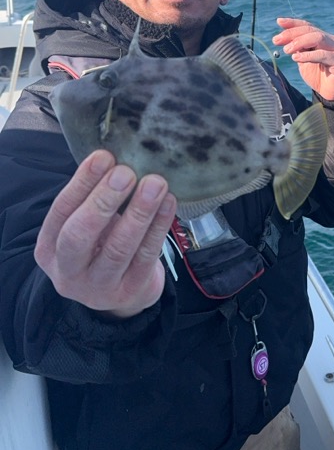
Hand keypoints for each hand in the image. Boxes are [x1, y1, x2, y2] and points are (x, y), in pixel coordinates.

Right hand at [34, 150, 176, 318]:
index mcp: (50, 248)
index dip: (82, 183)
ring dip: (139, 212)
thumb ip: (93, 196)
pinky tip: (169, 203)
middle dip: (103, 200)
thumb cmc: (102, 246)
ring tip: (156, 184)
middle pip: (80, 235)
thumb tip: (115, 154)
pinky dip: (159, 227)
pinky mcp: (130, 292)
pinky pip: (147, 256)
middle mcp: (68, 271)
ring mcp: (98, 287)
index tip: (104, 156)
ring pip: (118, 249)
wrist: (123, 295)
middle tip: (126, 172)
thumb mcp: (87, 225)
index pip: (61, 211)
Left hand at [273, 17, 333, 100]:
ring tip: (286, 50)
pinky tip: (296, 58)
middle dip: (292, 34)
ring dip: (299, 42)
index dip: (293, 23)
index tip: (279, 21)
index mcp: (321, 38)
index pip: (306, 26)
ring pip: (317, 38)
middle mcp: (330, 40)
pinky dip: (308, 55)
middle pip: (310, 30)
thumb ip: (297, 50)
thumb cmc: (317, 76)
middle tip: (277, 40)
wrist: (330, 94)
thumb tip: (283, 40)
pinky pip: (323, 55)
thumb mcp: (302, 61)